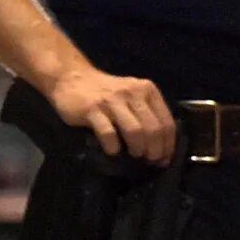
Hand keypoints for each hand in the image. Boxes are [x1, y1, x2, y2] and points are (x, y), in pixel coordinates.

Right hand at [47, 63, 174, 163]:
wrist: (71, 77)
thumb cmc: (105, 91)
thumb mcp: (132, 95)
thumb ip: (147, 113)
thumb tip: (161, 145)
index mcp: (147, 90)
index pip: (166, 122)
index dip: (168, 145)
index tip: (164, 159)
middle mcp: (133, 93)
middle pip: (153, 129)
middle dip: (155, 151)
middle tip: (150, 162)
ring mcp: (112, 101)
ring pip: (135, 131)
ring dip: (138, 149)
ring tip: (135, 157)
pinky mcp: (92, 109)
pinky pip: (108, 133)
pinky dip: (113, 147)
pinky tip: (113, 151)